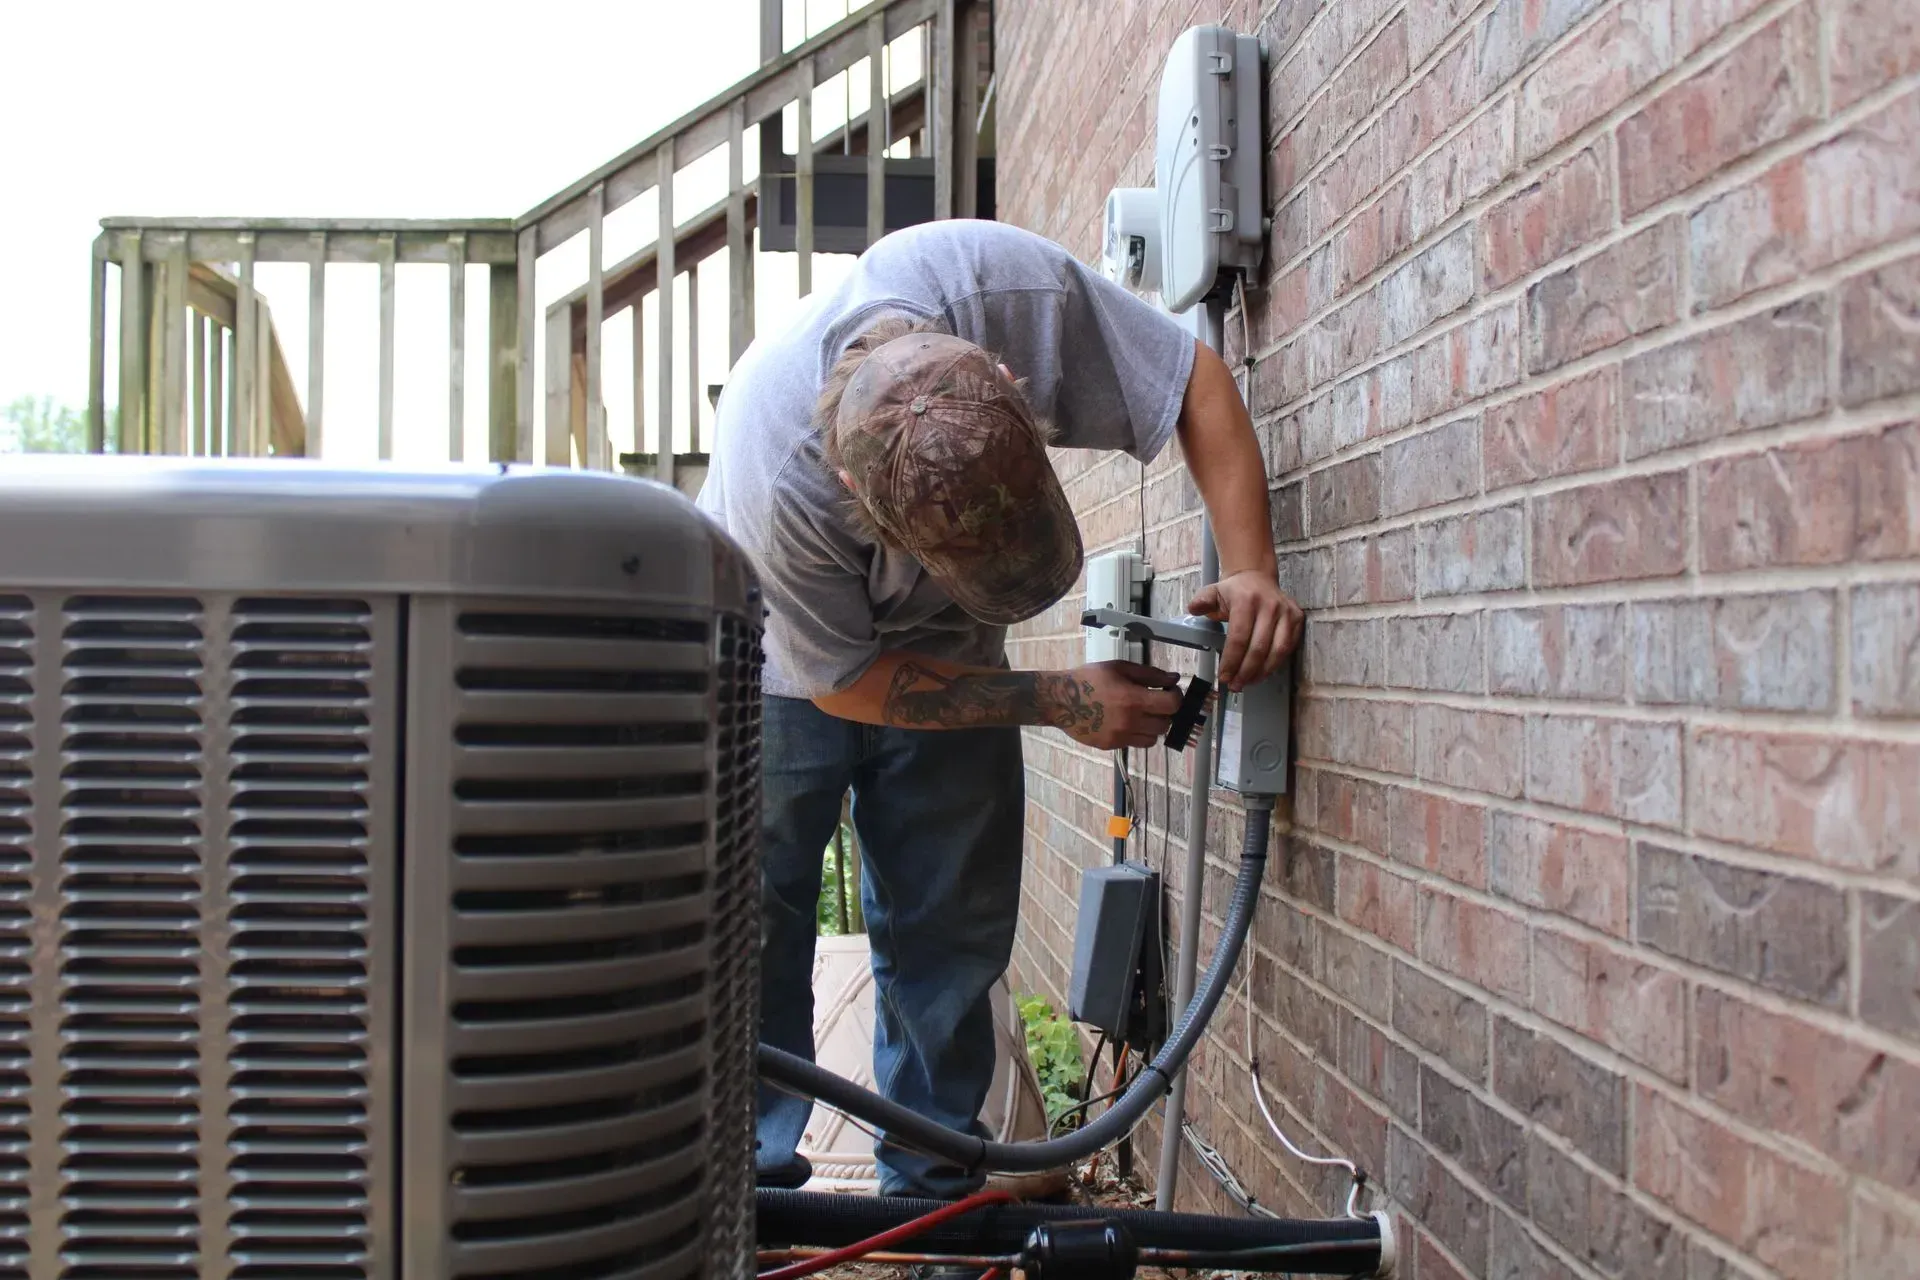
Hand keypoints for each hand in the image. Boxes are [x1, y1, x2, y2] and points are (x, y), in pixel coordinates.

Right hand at [1038, 661, 1182, 749]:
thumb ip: (1150, 675)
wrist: (1060, 700)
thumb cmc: (1089, 678)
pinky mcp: (1112, 746)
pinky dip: (1137, 734)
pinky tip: (1126, 722)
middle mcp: (1130, 722)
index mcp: (1133, 699)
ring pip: (1153, 739)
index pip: (1172, 705)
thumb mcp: (1119, 668)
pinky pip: (1136, 744)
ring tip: (1140, 715)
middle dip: (1164, 712)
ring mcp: (1121, 737)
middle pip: (1165, 724)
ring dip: (1152, 726)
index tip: (1169, 692)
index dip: (1176, 697)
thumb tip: (1174, 679)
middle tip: (1154, 703)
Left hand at [1189, 569, 1302, 690]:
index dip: (1232, 660)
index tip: (1224, 676)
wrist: (1257, 578)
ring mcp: (1286, 612)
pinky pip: (1289, 647)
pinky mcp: (1297, 618)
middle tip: (1235, 685)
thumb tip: (1193, 608)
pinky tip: (1262, 672)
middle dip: (1246, 672)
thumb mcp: (1213, 592)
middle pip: (1259, 648)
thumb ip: (1202, 601)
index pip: (1239, 637)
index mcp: (1246, 599)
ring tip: (1248, 682)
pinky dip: (1276, 663)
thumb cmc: (1234, 591)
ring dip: (1262, 672)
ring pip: (1278, 650)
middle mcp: (1270, 605)